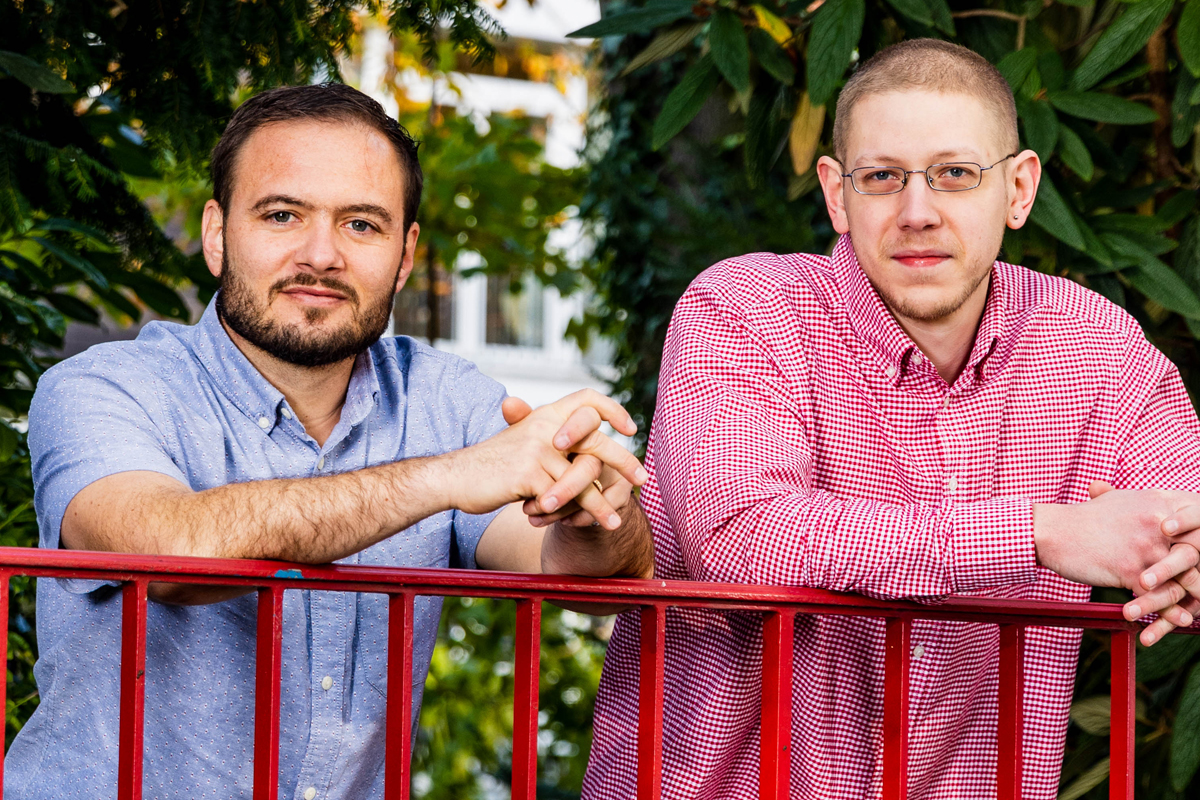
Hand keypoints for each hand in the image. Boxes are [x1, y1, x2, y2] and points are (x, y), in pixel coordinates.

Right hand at [443, 390, 645, 529]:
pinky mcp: (529, 474)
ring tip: (616, 522)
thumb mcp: (522, 441)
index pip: (587, 399)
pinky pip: (562, 499)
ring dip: (601, 505)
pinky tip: (581, 528)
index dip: (612, 409)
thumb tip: (588, 450)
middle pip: (596, 442)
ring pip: (583, 478)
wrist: (456, 477)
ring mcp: (538, 450)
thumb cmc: (492, 465)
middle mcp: (545, 426)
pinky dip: (572, 516)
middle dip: (623, 464)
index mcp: (546, 415)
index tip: (629, 428)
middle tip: (642, 481)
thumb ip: (552, 440)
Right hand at [1035, 481, 1199, 645]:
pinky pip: (1158, 595)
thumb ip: (1147, 506)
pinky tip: (1183, 620)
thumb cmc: (1083, 519)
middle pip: (1195, 552)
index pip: (1195, 523)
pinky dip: (1172, 612)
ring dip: (1195, 595)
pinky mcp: (1131, 570)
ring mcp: (1145, 548)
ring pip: (1180, 577)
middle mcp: (1157, 524)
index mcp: (1157, 504)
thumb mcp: (1119, 501)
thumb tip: (1167, 518)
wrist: (1053, 531)